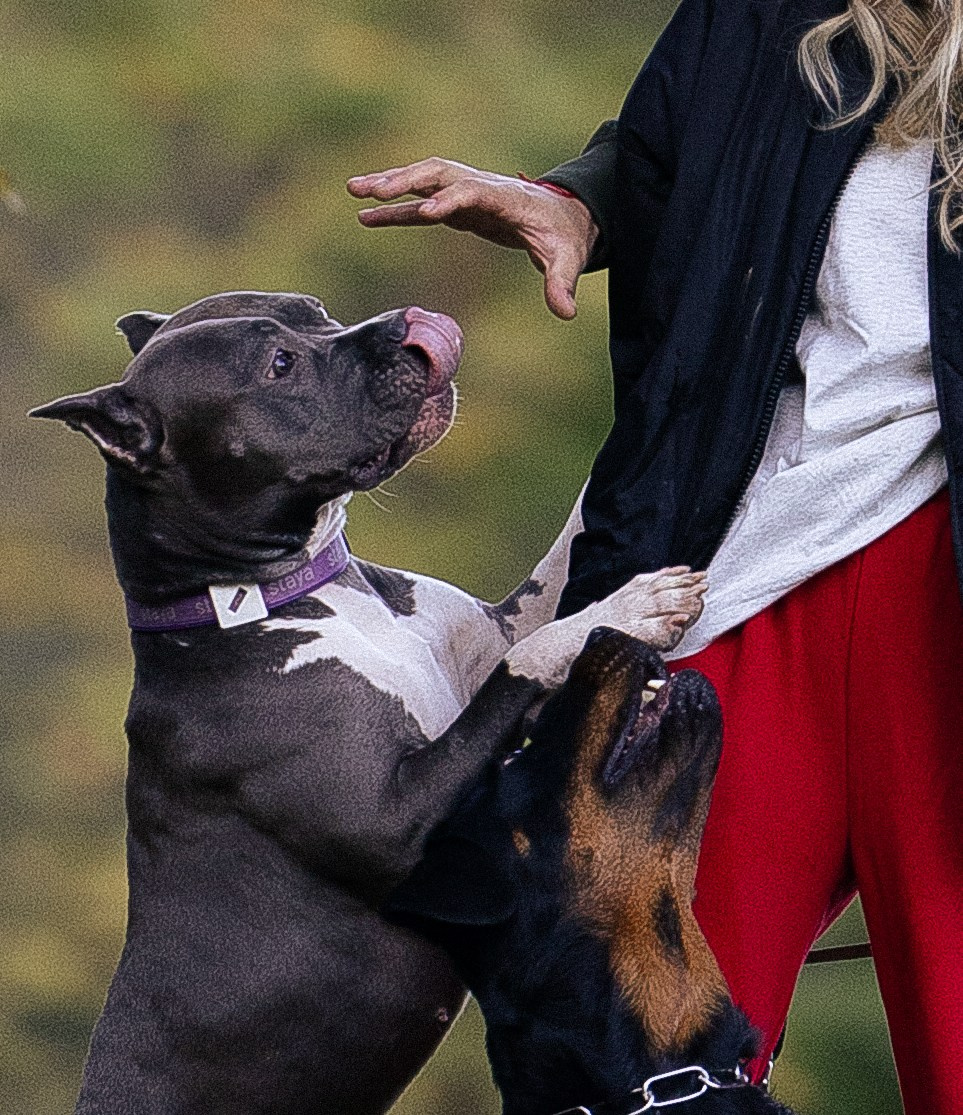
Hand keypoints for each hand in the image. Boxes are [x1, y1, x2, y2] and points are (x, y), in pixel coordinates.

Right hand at [347, 158, 598, 319]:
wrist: (563, 216)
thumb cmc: (563, 237)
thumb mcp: (567, 260)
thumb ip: (561, 284)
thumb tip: (566, 312)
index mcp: (507, 198)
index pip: (473, 192)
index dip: (450, 201)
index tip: (426, 215)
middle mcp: (481, 187)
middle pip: (438, 174)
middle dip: (405, 179)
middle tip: (371, 189)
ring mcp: (466, 193)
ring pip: (423, 181)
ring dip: (389, 183)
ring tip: (354, 190)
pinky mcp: (457, 207)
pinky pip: (419, 205)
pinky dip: (394, 209)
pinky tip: (365, 216)